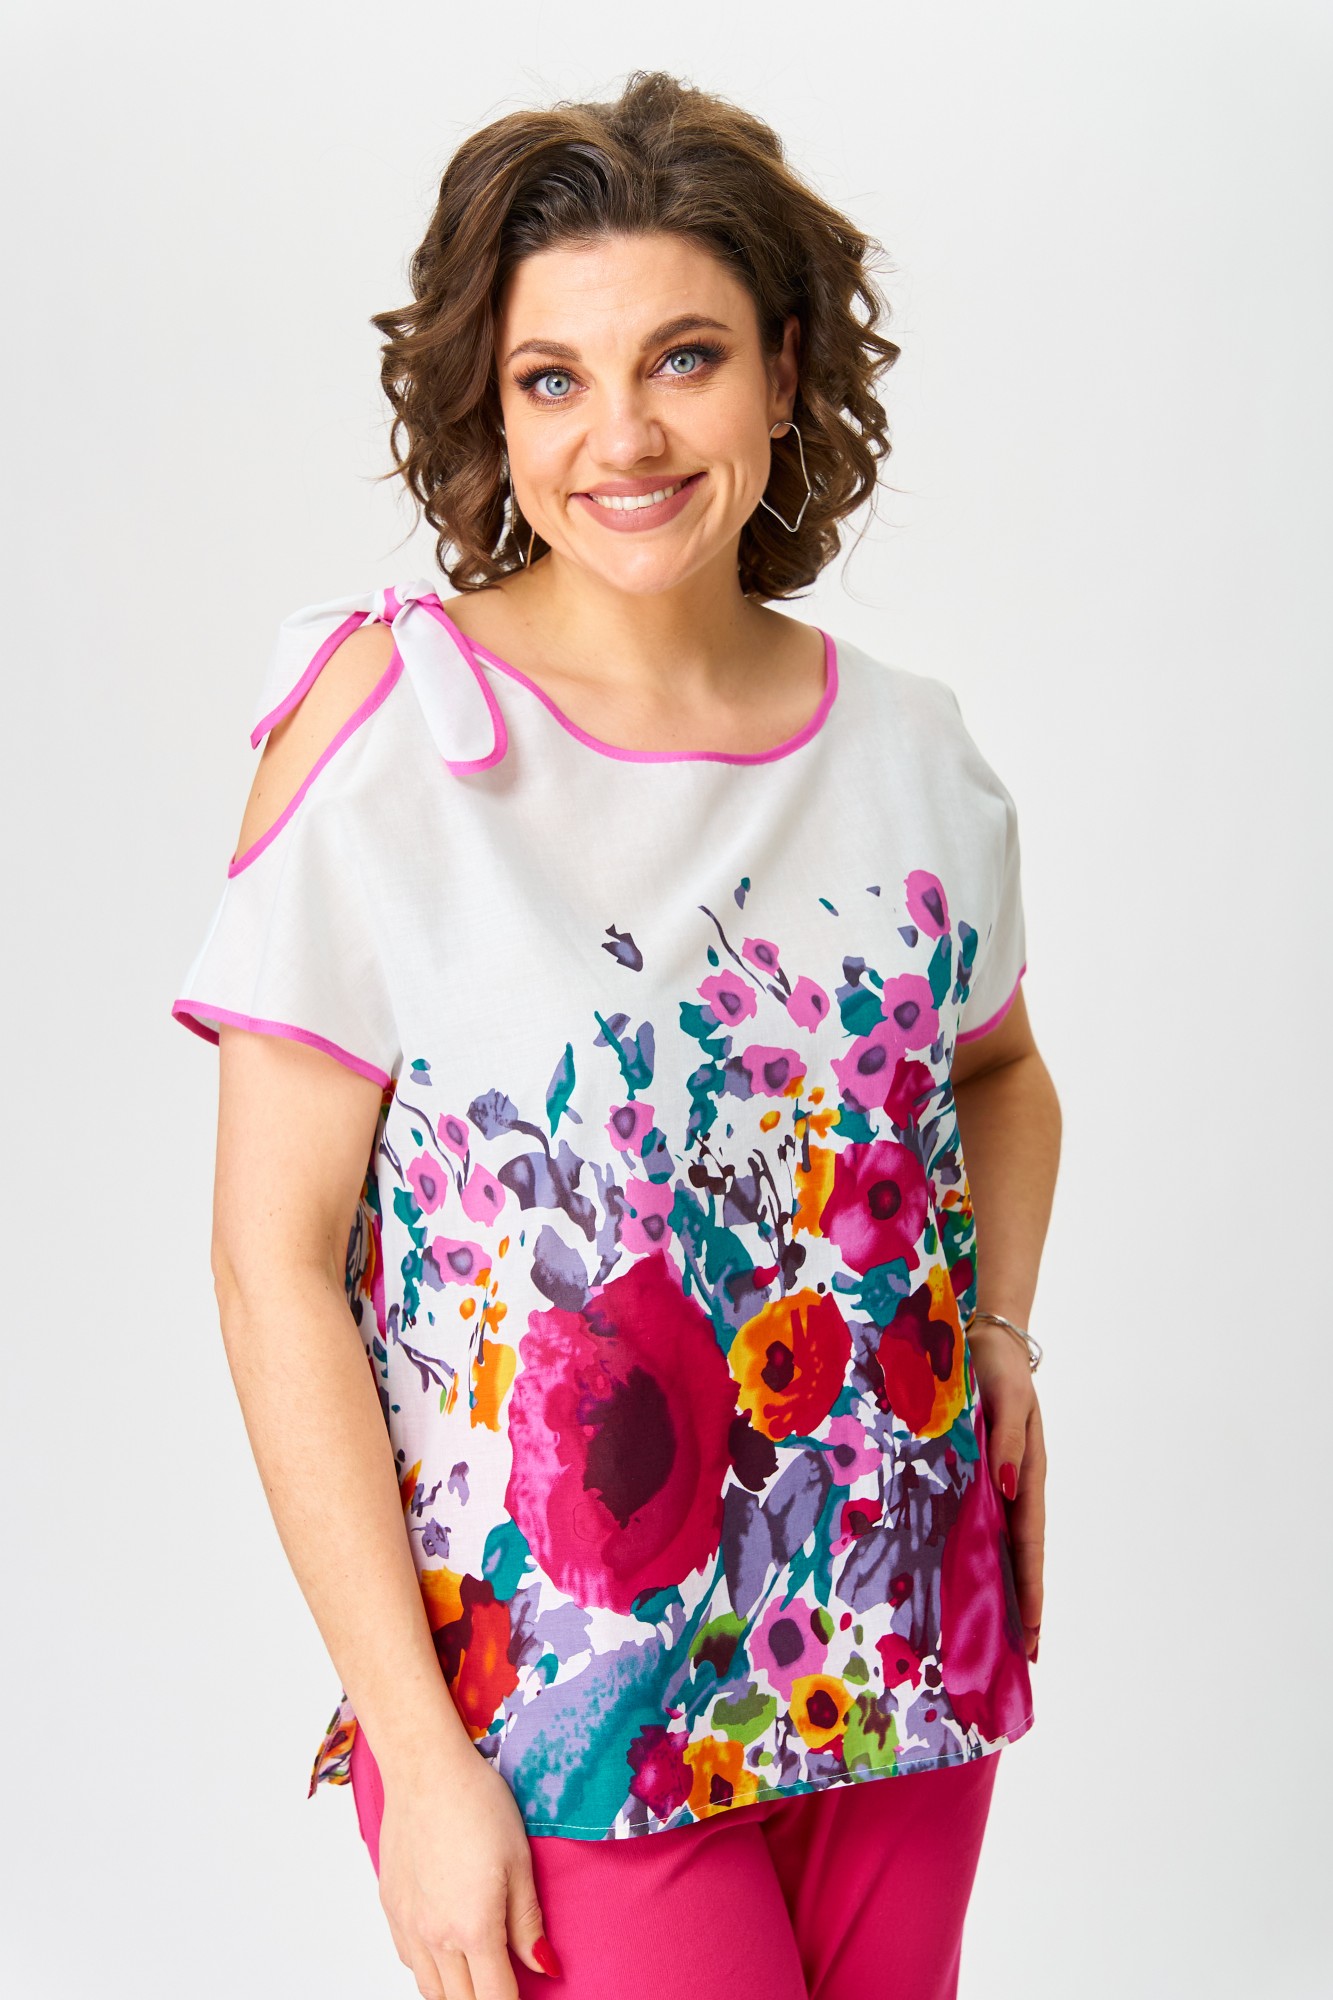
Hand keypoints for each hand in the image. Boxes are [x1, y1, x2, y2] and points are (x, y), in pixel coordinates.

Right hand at [376, 1747, 558, 1997]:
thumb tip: (544, 1968)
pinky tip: (446, 1952)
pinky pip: (409, 1961)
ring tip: (478, 1977)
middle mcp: (435, 1936)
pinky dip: (430, 1970)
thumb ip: (528, 1924)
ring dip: (456, 1992)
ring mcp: (408, 1924)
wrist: (425, 1770)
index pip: (495, 1999)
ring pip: (431, 1990)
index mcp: (474, 1928)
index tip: (526, 1998)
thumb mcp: (519, 1862)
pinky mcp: (390, 1907)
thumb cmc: (478, 1805)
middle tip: (506, 1982)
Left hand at [968, 1320, 1045, 1661]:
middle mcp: (1014, 1487)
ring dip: (998, 1586)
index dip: (1032, 1590)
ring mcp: (996, 1482)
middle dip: (1021, 1606)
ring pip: (997, 1544)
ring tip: (993, 1634)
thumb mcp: (1008, 1400)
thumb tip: (1007, 1488)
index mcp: (1028, 1475)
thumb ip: (1009, 1442)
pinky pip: (974, 1520)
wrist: (986, 1340)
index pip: (1030, 1544)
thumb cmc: (998, 1369)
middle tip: (1020, 1657)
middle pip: (1018, 1556)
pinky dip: (973, 1552)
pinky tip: (960, 1576)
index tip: (1034, 1633)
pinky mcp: (975, 1473)